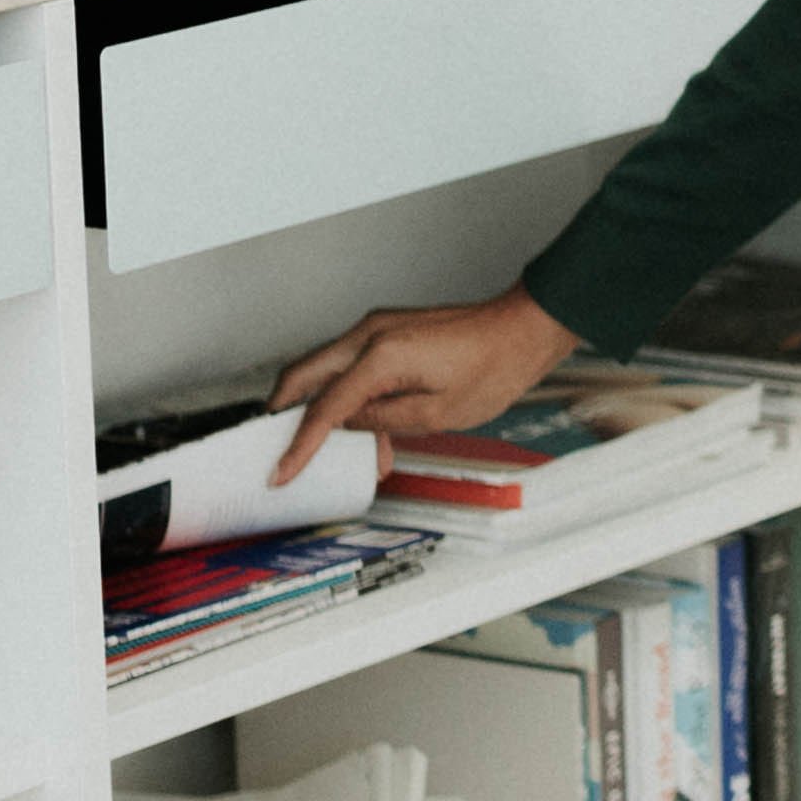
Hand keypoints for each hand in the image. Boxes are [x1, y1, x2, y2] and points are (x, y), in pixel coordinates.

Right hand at [273, 291, 576, 479]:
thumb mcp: (438, 414)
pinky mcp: (388, 331)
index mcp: (381, 356)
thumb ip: (383, 422)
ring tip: (341, 454)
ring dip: (323, 408)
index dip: (299, 445)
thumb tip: (348, 426)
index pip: (324, 407)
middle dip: (282, 412)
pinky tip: (370, 432)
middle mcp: (369, 334)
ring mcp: (377, 328)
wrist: (523, 330)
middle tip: (277, 447)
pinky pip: (352, 365)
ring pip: (325, 369)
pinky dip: (349, 395)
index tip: (281, 472)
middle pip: (303, 374)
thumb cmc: (494, 368)